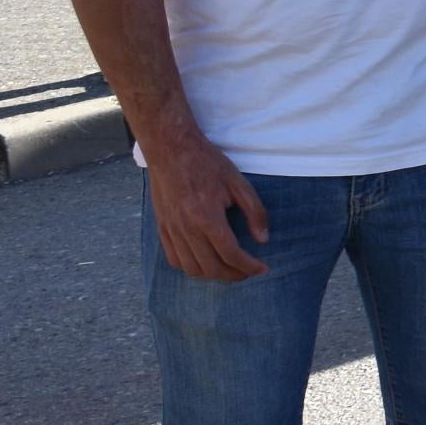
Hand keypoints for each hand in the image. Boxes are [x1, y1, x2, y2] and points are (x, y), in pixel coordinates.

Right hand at [146, 124, 270, 280]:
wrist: (170, 149)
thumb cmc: (207, 163)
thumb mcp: (239, 183)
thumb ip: (254, 212)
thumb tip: (263, 239)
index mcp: (207, 218)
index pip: (231, 254)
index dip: (249, 266)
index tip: (262, 268)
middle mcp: (186, 229)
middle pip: (211, 267)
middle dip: (234, 275)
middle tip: (248, 271)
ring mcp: (171, 230)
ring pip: (191, 268)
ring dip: (213, 274)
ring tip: (230, 269)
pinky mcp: (162, 228)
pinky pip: (174, 259)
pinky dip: (191, 267)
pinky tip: (205, 261)